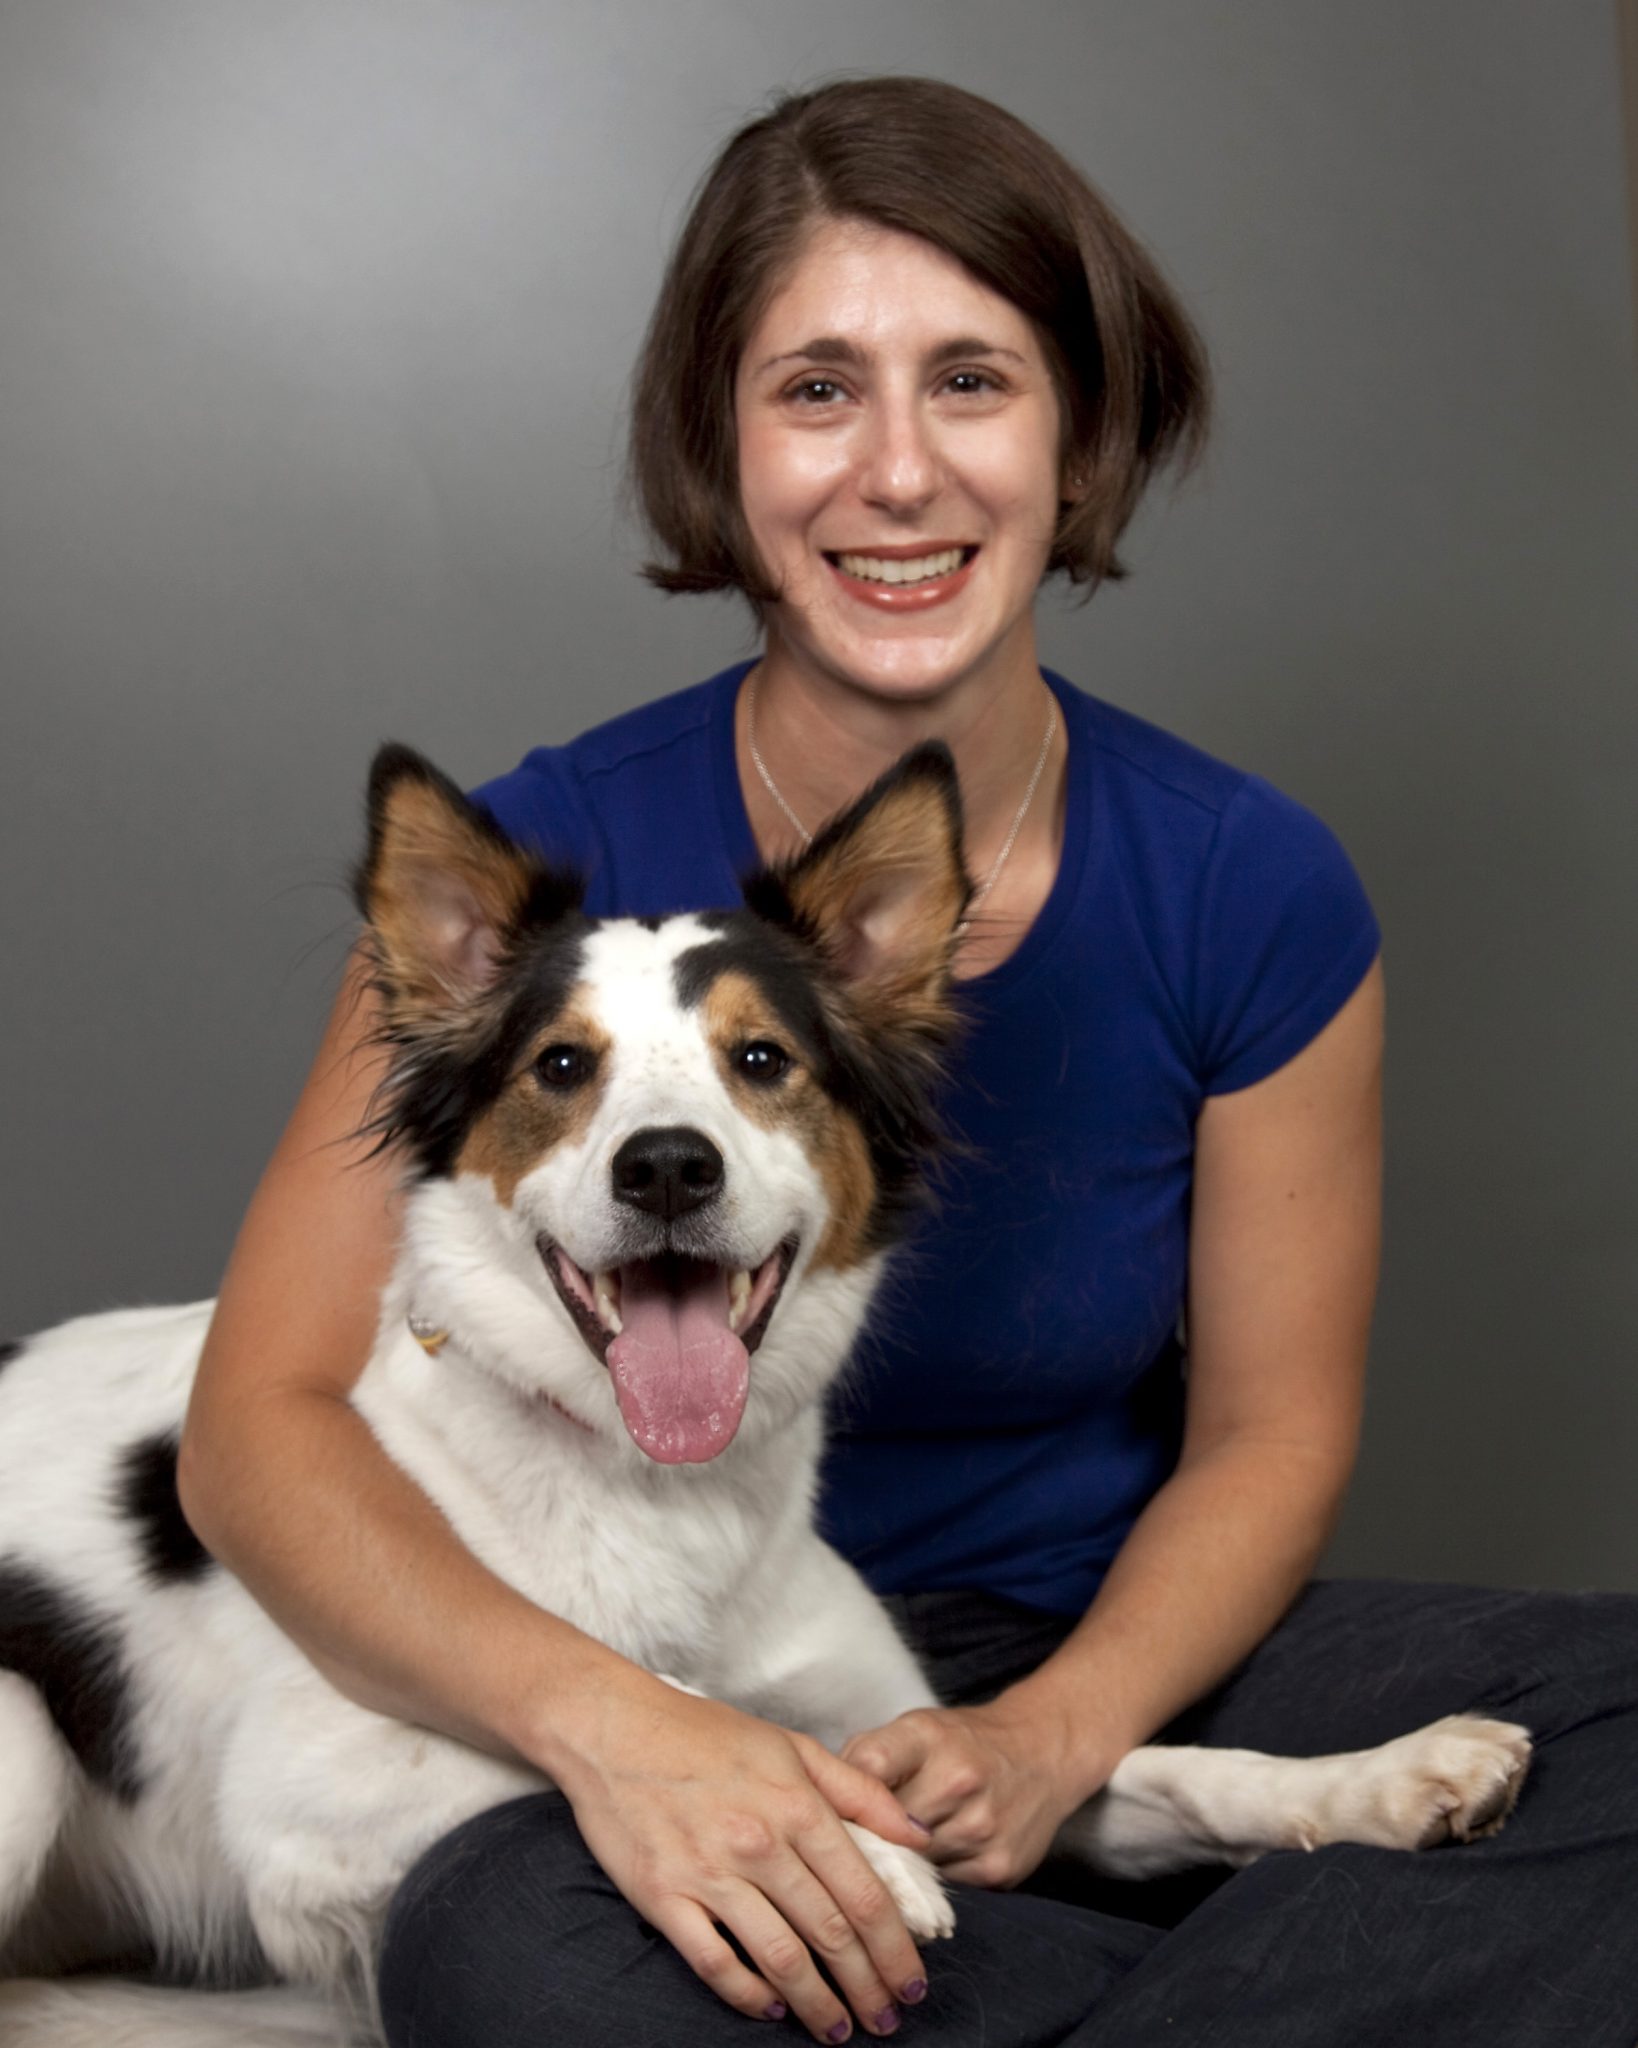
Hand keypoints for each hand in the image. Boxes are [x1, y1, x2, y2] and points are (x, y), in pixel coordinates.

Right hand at [554, 1673, 932, 2041]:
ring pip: (780, 1958)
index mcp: (796, 1805)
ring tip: (837, 2030)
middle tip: (888, 2020)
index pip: (864, 1894)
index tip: (914, 1981)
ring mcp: (709, 1873)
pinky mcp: (664, 1897)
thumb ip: (860, 1790)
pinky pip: (715, 1963)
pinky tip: (770, 2010)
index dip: (895, 1948)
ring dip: (816, 2005)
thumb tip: (917, 1835)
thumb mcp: (792, 1747)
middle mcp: (759, 1843)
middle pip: (830, 1933)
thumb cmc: (706, 1734)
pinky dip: (747, 1996)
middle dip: (868, 1986)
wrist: (614, 1727)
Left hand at [842, 1697, 1090, 1889]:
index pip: (868, 1766)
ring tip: (889, 1861)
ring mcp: (982, 1827)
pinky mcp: (998, 1869)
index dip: (842, 1797)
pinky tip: (929, 1867)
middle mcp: (958, 1779)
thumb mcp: (916, 1730)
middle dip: (865, 1843)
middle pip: (885, 1831)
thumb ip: (867, 1759)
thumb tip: (819, 1806)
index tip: (824, 1815)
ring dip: (895, 1870)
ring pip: (912, 1869)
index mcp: (928, 1736)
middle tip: (844, 1853)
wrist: (1043, 1753)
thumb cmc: (964, 1742)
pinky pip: (943, 1890)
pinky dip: (929, 1884)